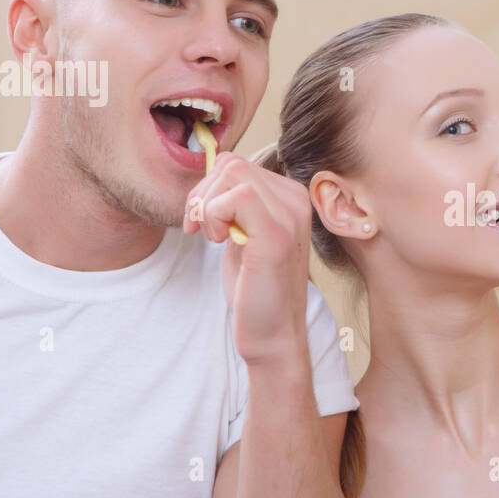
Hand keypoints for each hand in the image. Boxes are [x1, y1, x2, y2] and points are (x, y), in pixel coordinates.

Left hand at [183, 152, 311, 364]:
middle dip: (203, 195)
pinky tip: (222, 243)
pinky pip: (235, 197)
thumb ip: (234, 205)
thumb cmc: (255, 289)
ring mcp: (289, 215)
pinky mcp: (276, 235)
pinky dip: (214, 217)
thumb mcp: (242, 235)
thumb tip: (209, 175)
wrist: (272, 334)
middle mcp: (296, 201)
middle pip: (232, 164)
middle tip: (201, 230)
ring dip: (209, 206)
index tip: (202, 222)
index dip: (208, 189)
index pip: (238, 164)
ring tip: (215, 237)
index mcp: (291, 198)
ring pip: (232, 173)